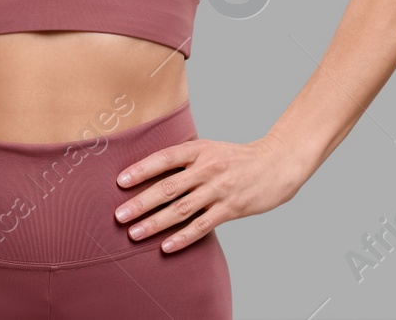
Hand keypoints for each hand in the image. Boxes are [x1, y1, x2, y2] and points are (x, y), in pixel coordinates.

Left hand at [113, 134, 302, 252]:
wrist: (276, 164)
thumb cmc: (237, 158)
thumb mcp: (210, 149)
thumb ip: (185, 159)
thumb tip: (151, 173)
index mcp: (199, 149)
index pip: (164, 158)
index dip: (141, 170)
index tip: (120, 182)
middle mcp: (207, 168)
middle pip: (168, 187)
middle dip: (140, 203)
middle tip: (119, 216)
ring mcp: (219, 189)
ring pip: (181, 209)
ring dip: (155, 223)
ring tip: (134, 233)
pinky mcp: (231, 208)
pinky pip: (202, 225)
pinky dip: (183, 237)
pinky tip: (166, 246)